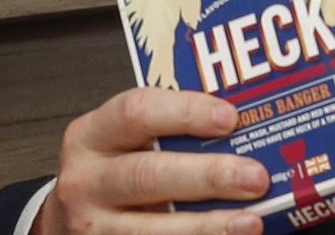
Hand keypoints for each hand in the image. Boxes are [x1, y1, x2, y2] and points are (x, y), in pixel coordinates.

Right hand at [34, 88, 268, 234]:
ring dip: (206, 225)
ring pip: (150, 227)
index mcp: (94, 134)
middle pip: (148, 174)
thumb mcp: (134, 138)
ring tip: (250, 221)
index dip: (186, 112)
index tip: (231, 118)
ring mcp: (94, 224)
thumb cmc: (122, 165)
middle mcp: (87, 180)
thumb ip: (180, 129)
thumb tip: (252, 123)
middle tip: (255, 177)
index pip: (137, 112)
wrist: (79, 215)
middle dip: (208, 176)